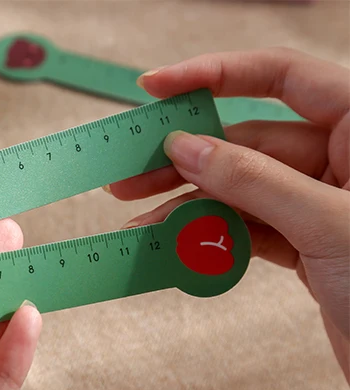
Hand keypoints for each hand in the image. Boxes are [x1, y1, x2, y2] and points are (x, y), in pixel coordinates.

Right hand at [106, 48, 349, 381]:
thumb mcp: (326, 223)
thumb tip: (186, 148)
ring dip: (189, 208)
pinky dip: (212, 238)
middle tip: (130, 176)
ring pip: (241, 191)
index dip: (216, 75)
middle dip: (185, 160)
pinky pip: (248, 229)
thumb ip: (254, 181)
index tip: (157, 88)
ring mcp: (321, 202)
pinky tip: (177, 246)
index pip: (282, 77)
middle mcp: (342, 159)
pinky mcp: (308, 242)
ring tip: (140, 224)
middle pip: (248, 142)